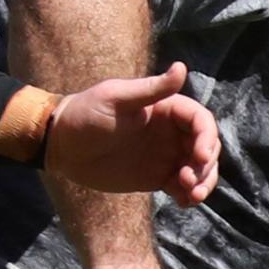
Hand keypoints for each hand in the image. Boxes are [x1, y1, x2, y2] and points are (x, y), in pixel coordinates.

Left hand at [41, 64, 217, 204]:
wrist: (61, 147)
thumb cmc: (85, 115)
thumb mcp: (117, 98)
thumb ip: (152, 88)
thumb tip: (182, 67)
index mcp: (166, 110)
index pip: (201, 121)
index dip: (206, 138)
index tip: (198, 157)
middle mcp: (172, 132)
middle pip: (207, 147)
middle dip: (205, 165)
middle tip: (187, 180)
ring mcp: (167, 155)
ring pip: (201, 169)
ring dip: (203, 183)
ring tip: (190, 195)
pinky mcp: (158, 177)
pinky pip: (185, 187)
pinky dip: (191, 196)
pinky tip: (184, 202)